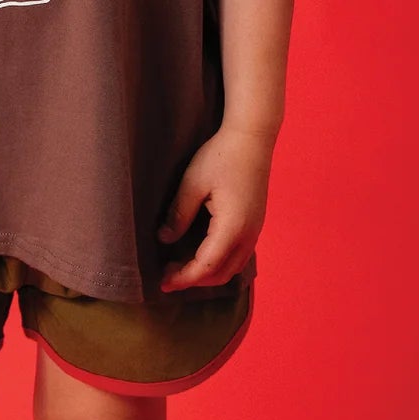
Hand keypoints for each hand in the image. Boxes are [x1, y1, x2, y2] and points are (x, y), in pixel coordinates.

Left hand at [156, 125, 274, 291]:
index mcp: (232, 227)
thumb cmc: (221, 156)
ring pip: (232, 268)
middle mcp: (248, 235)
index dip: (183, 278)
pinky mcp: (255, 224)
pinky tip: (202, 254)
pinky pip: (239, 256)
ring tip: (181, 267)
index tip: (162, 281)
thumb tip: (164, 239)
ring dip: (207, 273)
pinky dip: (219, 263)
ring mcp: (255, 230)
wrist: (252, 138)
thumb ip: (178, 214)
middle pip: (221, 273)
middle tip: (167, 275)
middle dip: (193, 280)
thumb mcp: (192, 183)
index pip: (206, 266)